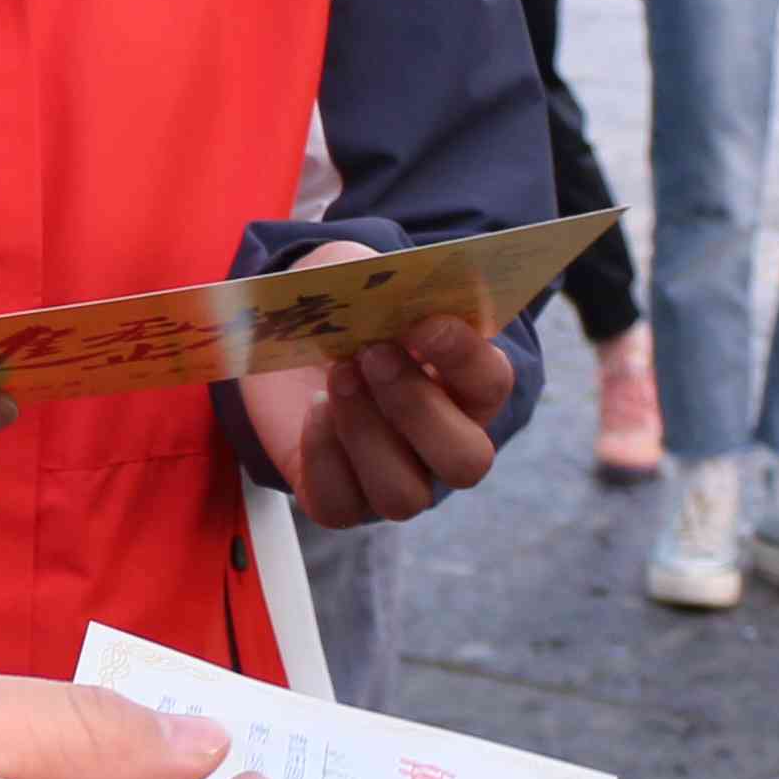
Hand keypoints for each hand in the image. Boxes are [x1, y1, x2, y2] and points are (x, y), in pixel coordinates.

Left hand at [235, 246, 517, 524]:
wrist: (286, 347)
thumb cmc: (343, 311)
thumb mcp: (355, 273)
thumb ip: (374, 273)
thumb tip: (378, 279)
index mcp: (466, 386)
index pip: (491, 384)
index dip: (463, 355)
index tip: (423, 322)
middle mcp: (442, 444)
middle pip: (466, 461)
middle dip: (416, 406)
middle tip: (373, 354)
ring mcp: (395, 479)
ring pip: (405, 496)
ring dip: (367, 435)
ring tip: (338, 378)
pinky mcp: (340, 499)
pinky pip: (340, 505)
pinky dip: (324, 458)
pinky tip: (314, 413)